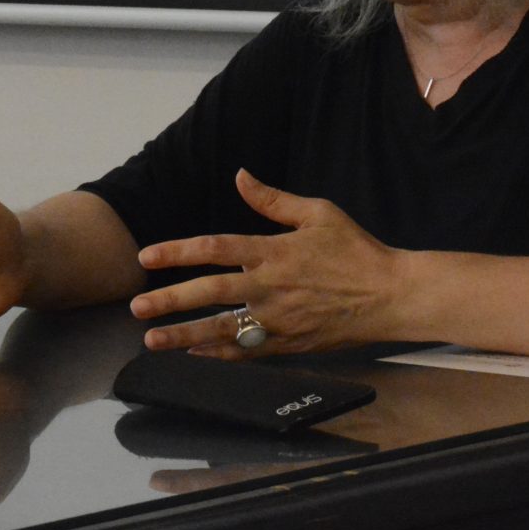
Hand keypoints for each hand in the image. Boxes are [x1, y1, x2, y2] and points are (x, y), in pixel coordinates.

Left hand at [129, 169, 405, 356]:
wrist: (392, 296)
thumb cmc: (356, 250)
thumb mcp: (317, 212)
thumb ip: (272, 200)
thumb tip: (240, 176)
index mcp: (272, 251)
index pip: (214, 248)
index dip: (177, 252)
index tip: (145, 257)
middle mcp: (270, 287)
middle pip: (210, 293)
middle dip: (170, 301)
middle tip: (136, 307)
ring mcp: (279, 319)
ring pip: (224, 329)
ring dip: (184, 336)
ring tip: (152, 341)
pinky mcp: (291, 343)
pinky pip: (248, 351)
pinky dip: (220, 353)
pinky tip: (195, 353)